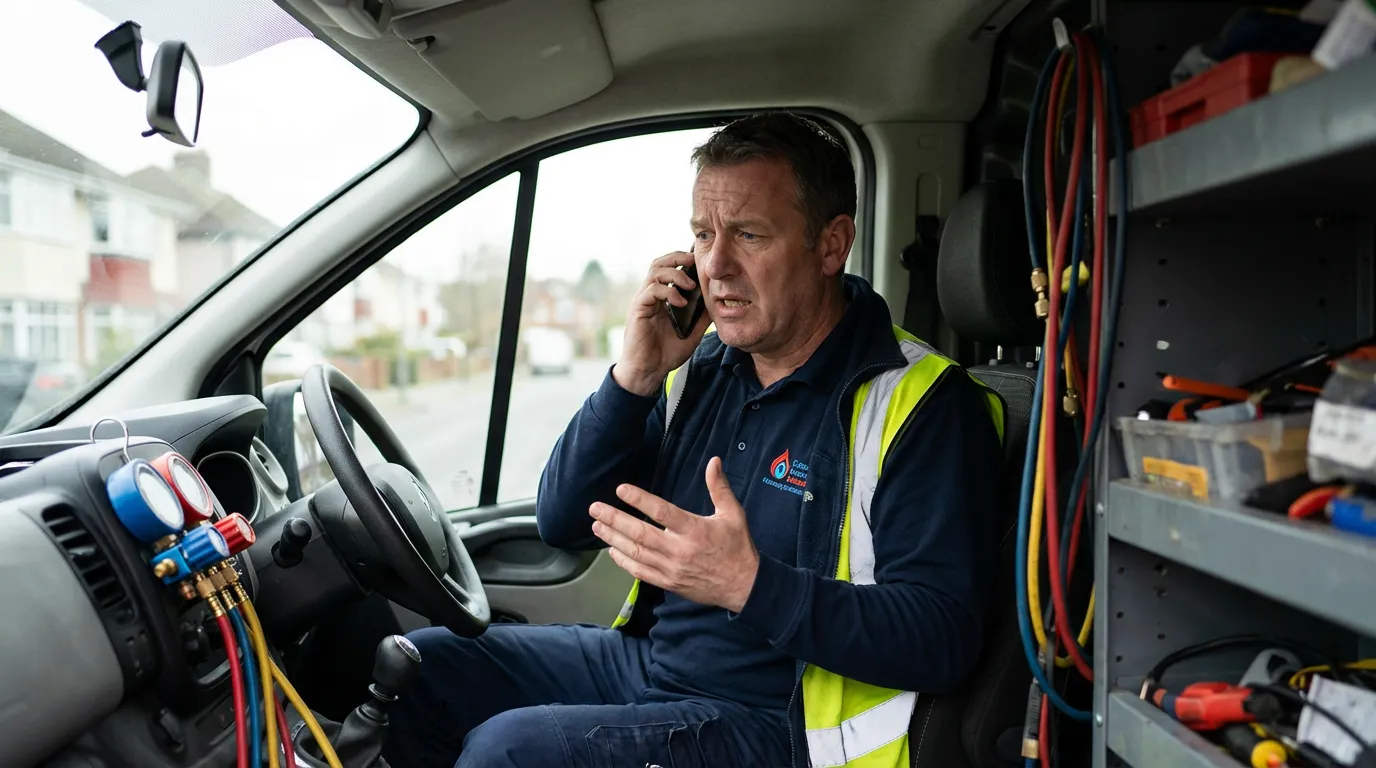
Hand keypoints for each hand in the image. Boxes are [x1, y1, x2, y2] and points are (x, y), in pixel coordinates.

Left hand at [590, 457, 758, 611]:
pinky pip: (640, 572)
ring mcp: (671, 569)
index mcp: (695, 530)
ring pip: (635, 553)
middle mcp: (679, 550)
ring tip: (597, 526)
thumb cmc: (738, 547)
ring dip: (613, 538)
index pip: (661, 512)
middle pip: (640, 533)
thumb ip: (720, 487)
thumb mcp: (733, 514)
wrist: (744, 586)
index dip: (639, 500)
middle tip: (595, 508)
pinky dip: (624, 561)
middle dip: (614, 519)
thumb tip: (714, 461)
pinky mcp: (668, 583)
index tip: (621, 489)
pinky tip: (612, 551)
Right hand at [611, 250, 711, 395]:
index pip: (669, 268)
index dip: (683, 259)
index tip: (701, 260)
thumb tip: (718, 301)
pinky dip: (669, 292)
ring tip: (690, 285)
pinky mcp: (638, 308)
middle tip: (695, 262)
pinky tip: (682, 303)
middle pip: (660, 262)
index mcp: (662, 297)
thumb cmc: (667, 353)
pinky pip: (652, 290)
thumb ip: (702, 316)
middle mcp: (651, 294)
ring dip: (676, 274)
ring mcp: (643, 300)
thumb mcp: (693, 332)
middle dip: (678, 257)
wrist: (649, 372)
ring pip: (655, 271)